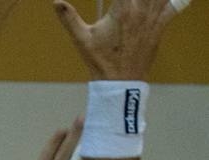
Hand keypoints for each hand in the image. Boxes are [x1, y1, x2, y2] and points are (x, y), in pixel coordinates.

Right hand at [53, 0, 181, 78]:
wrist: (120, 82)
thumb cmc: (100, 61)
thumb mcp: (81, 39)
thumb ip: (69, 18)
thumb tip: (55, 1)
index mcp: (121, 9)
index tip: (113, 5)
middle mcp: (140, 10)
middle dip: (131, 0)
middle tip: (124, 6)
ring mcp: (152, 18)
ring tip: (137, 6)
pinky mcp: (160, 27)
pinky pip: (172, 7)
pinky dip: (171, 2)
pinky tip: (162, 3)